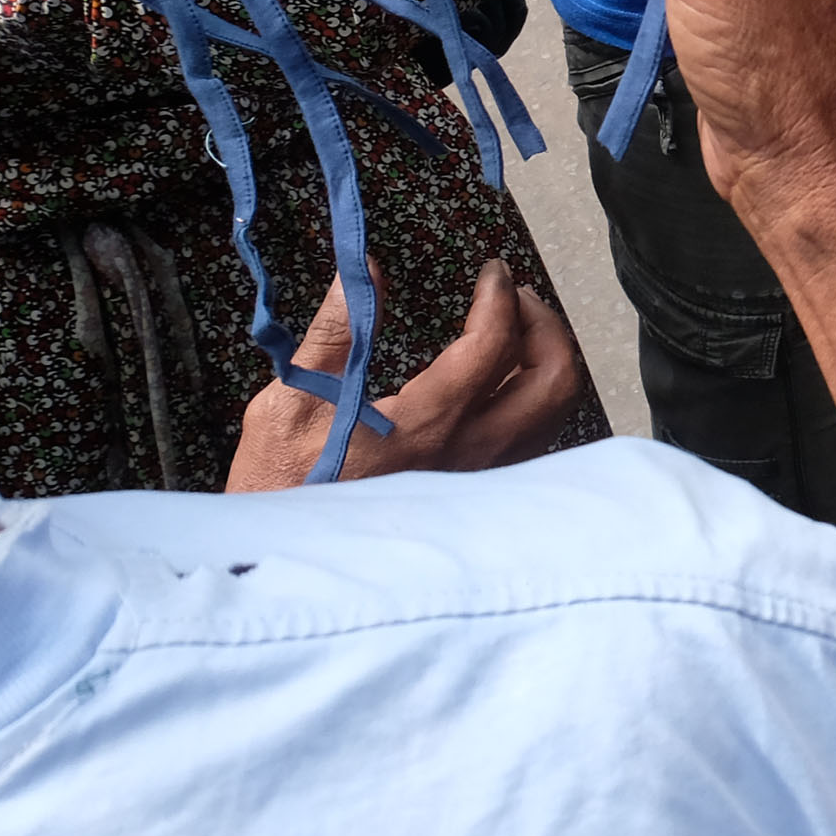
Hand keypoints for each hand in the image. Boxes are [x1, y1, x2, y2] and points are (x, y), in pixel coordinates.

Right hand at [226, 259, 585, 489]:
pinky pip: (535, 441)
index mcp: (428, 425)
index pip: (494, 345)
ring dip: (546, 362)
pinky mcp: (477, 496)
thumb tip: (364, 270)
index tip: (492, 273)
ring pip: (554, 415)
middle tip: (516, 298)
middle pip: (555, 380)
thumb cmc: (280, 486)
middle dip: (546, 325)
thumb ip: (336, 332)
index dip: (500, 297)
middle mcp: (470, 453)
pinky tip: (503, 385)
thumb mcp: (289, 403)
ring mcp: (481, 478)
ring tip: (516, 332)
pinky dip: (533, 400)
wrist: (282, 565)